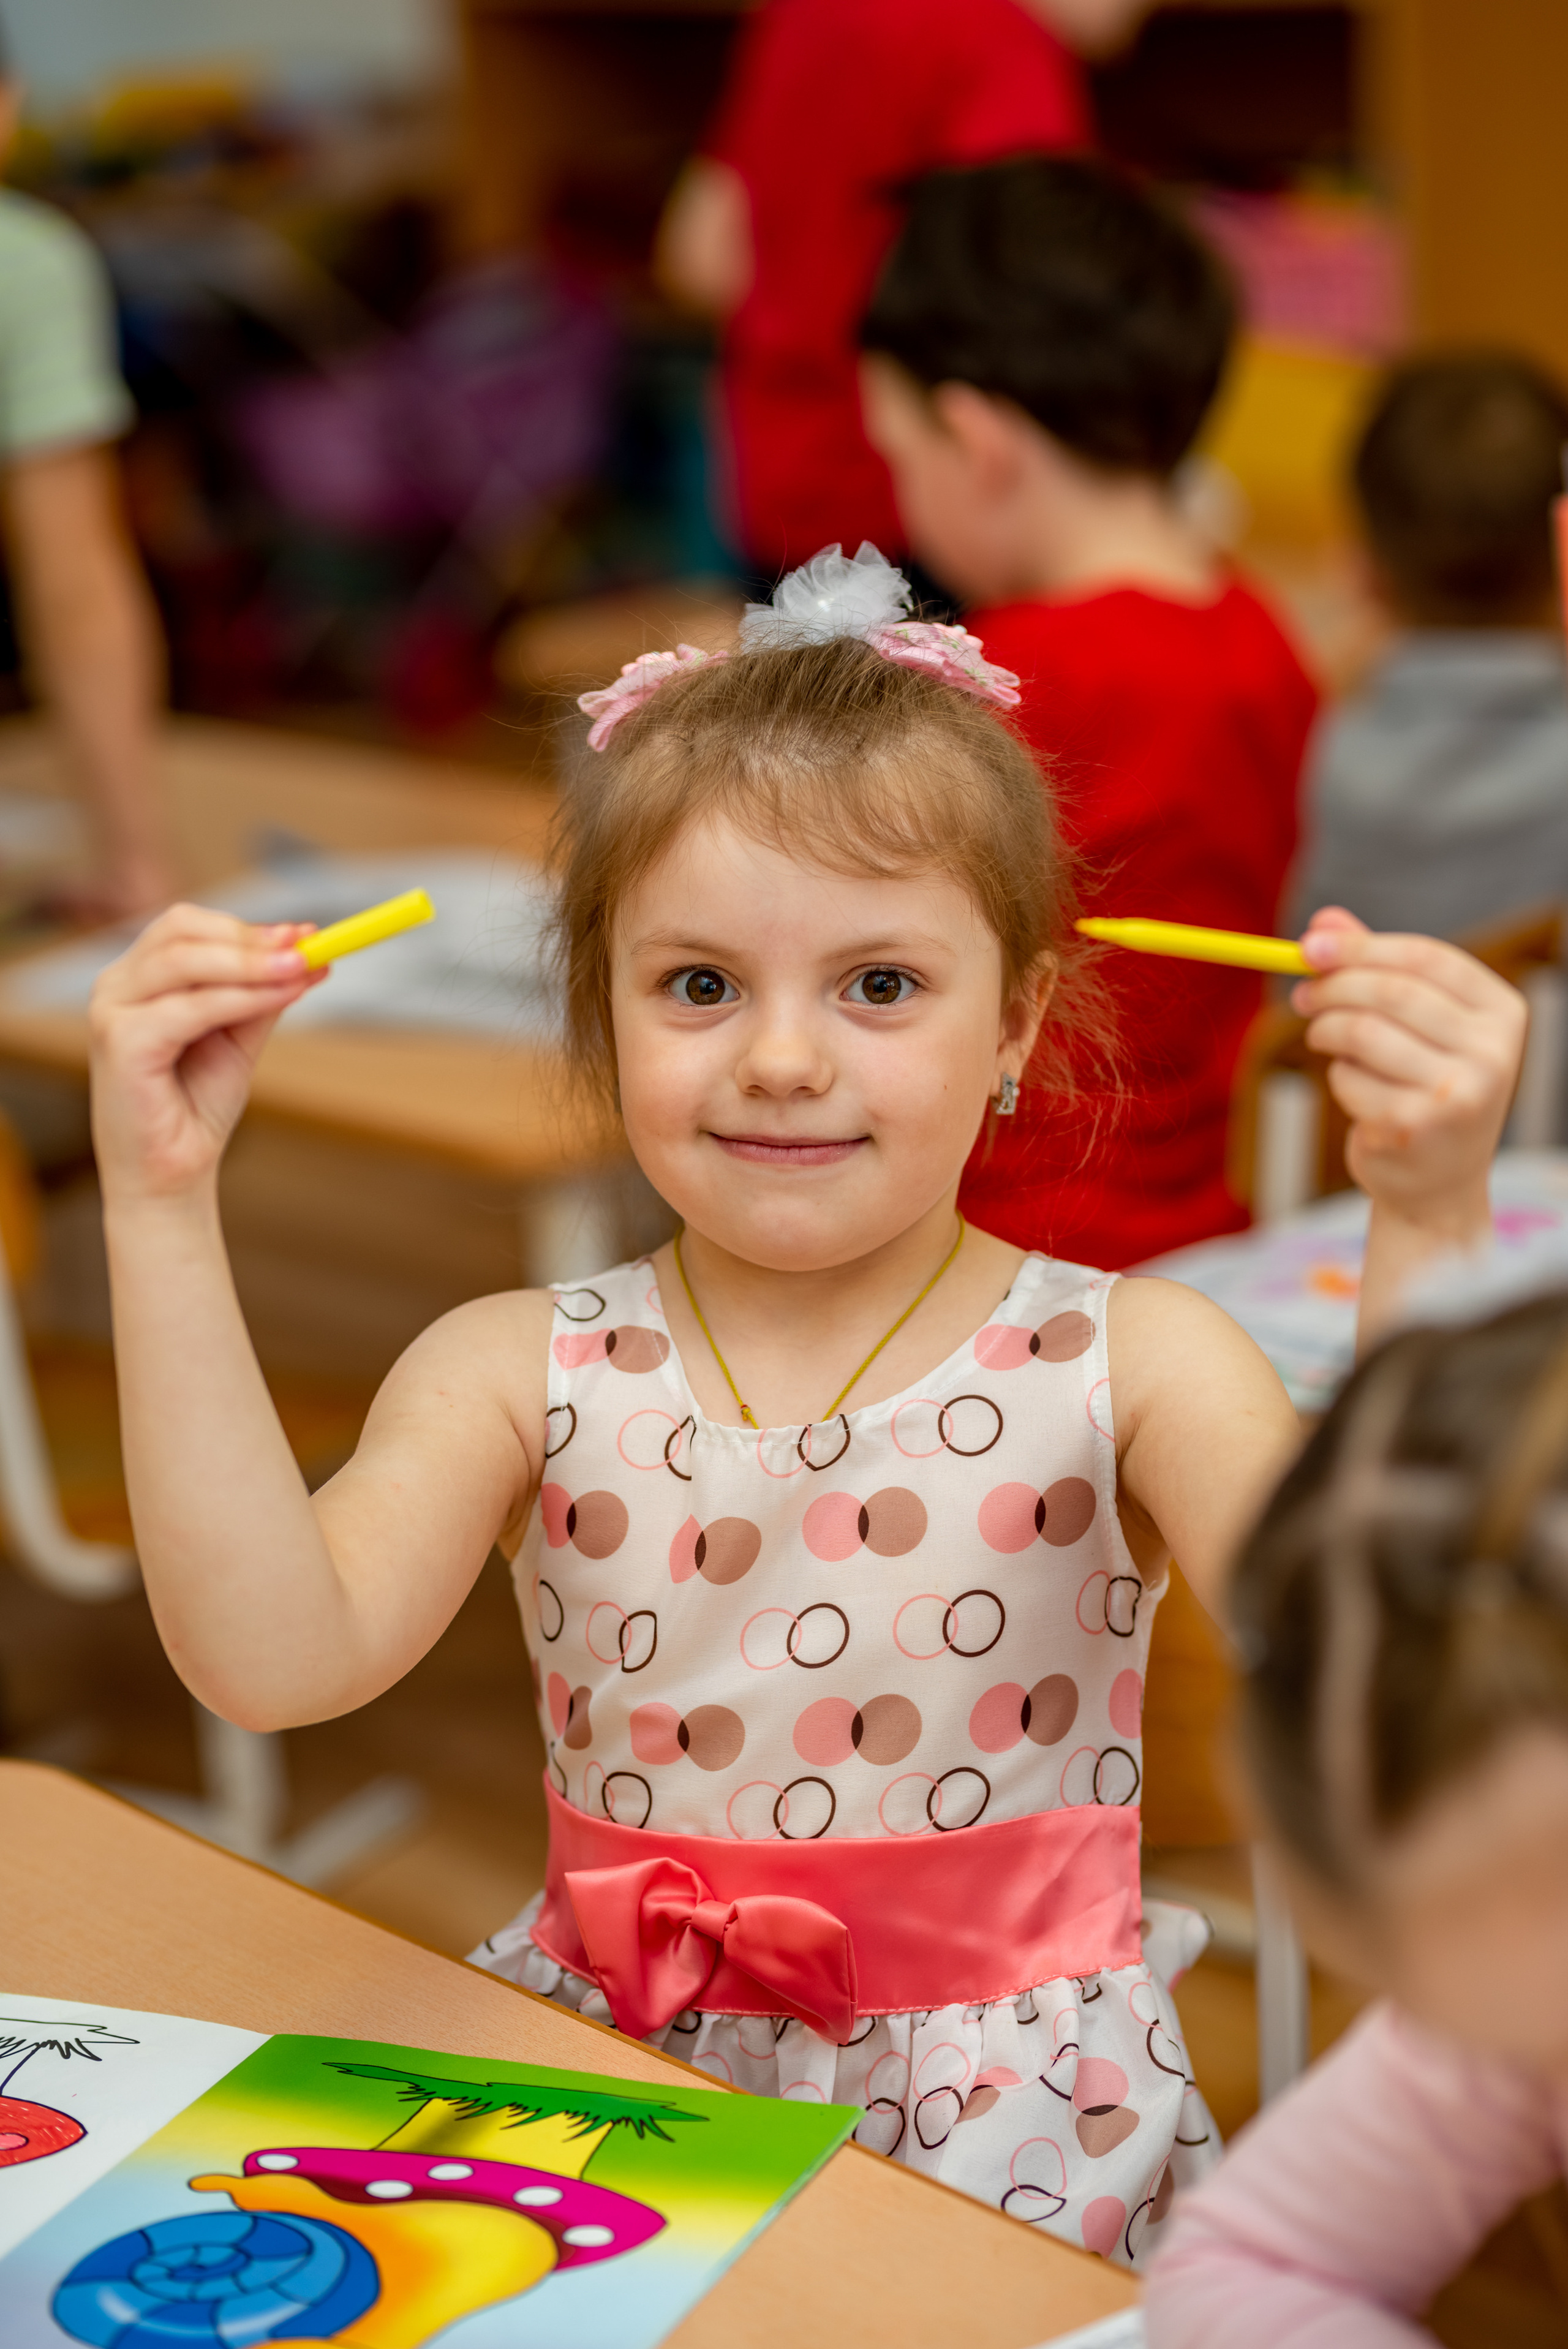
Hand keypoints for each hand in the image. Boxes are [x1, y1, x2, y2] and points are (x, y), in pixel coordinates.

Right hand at [89, 904, 324, 1205]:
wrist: (172, 1174)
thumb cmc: (197, 1106)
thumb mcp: (239, 1036)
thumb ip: (263, 993)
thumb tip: (310, 949)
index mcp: (139, 978)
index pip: (188, 926)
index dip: (246, 926)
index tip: (305, 933)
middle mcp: (117, 986)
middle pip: (181, 930)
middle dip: (249, 938)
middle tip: (305, 945)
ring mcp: (111, 1011)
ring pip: (185, 961)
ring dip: (251, 963)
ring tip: (301, 968)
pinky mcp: (121, 1042)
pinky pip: (189, 1008)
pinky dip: (240, 998)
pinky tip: (281, 997)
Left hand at [1292, 907, 1526, 1235]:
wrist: (1436, 1183)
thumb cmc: (1424, 1087)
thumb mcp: (1415, 1024)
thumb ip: (1375, 969)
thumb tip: (1324, 922)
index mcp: (1503, 1012)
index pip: (1427, 957)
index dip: (1363, 946)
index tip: (1311, 945)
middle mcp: (1493, 1052)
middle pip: (1391, 992)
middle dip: (1333, 987)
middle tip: (1302, 994)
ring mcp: (1459, 1093)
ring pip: (1363, 1033)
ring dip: (1328, 1033)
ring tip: (1323, 1040)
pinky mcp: (1416, 1126)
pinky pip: (1350, 1079)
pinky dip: (1338, 1078)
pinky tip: (1356, 1092)